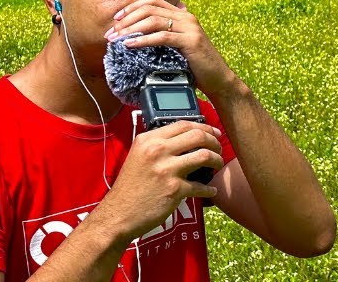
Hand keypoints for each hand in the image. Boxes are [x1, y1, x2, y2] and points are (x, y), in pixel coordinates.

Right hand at [92, 120, 224, 242]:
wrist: (118, 214)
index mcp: (148, 140)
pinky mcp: (174, 189)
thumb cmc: (130, 187)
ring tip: (218, 165)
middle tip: (219, 149)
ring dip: (217, 160)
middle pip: (198, 136)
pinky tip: (211, 190)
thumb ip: (158, 145)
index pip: (183, 124)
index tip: (214, 133)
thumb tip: (185, 139)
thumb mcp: (138, 156)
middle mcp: (157, 151)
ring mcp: (166, 170)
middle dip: (214, 142)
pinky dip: (209, 189)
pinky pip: (200, 186)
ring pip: (204, 156)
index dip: (204, 127)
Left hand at [106, 0, 239, 99]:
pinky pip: (162, 37)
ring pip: (153, 21)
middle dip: (127, 19)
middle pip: (149, 8)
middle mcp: (186, 17)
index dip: (132, 7)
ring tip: (116, 39)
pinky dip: (143, 40)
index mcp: (183, 15)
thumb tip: (141, 36)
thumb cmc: (196, 66)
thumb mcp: (179, 46)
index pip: (153, 1)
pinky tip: (130, 45)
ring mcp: (190, 28)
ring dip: (130, 29)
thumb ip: (165, 36)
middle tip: (111, 33)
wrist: (219, 80)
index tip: (116, 19)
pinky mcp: (190, 41)